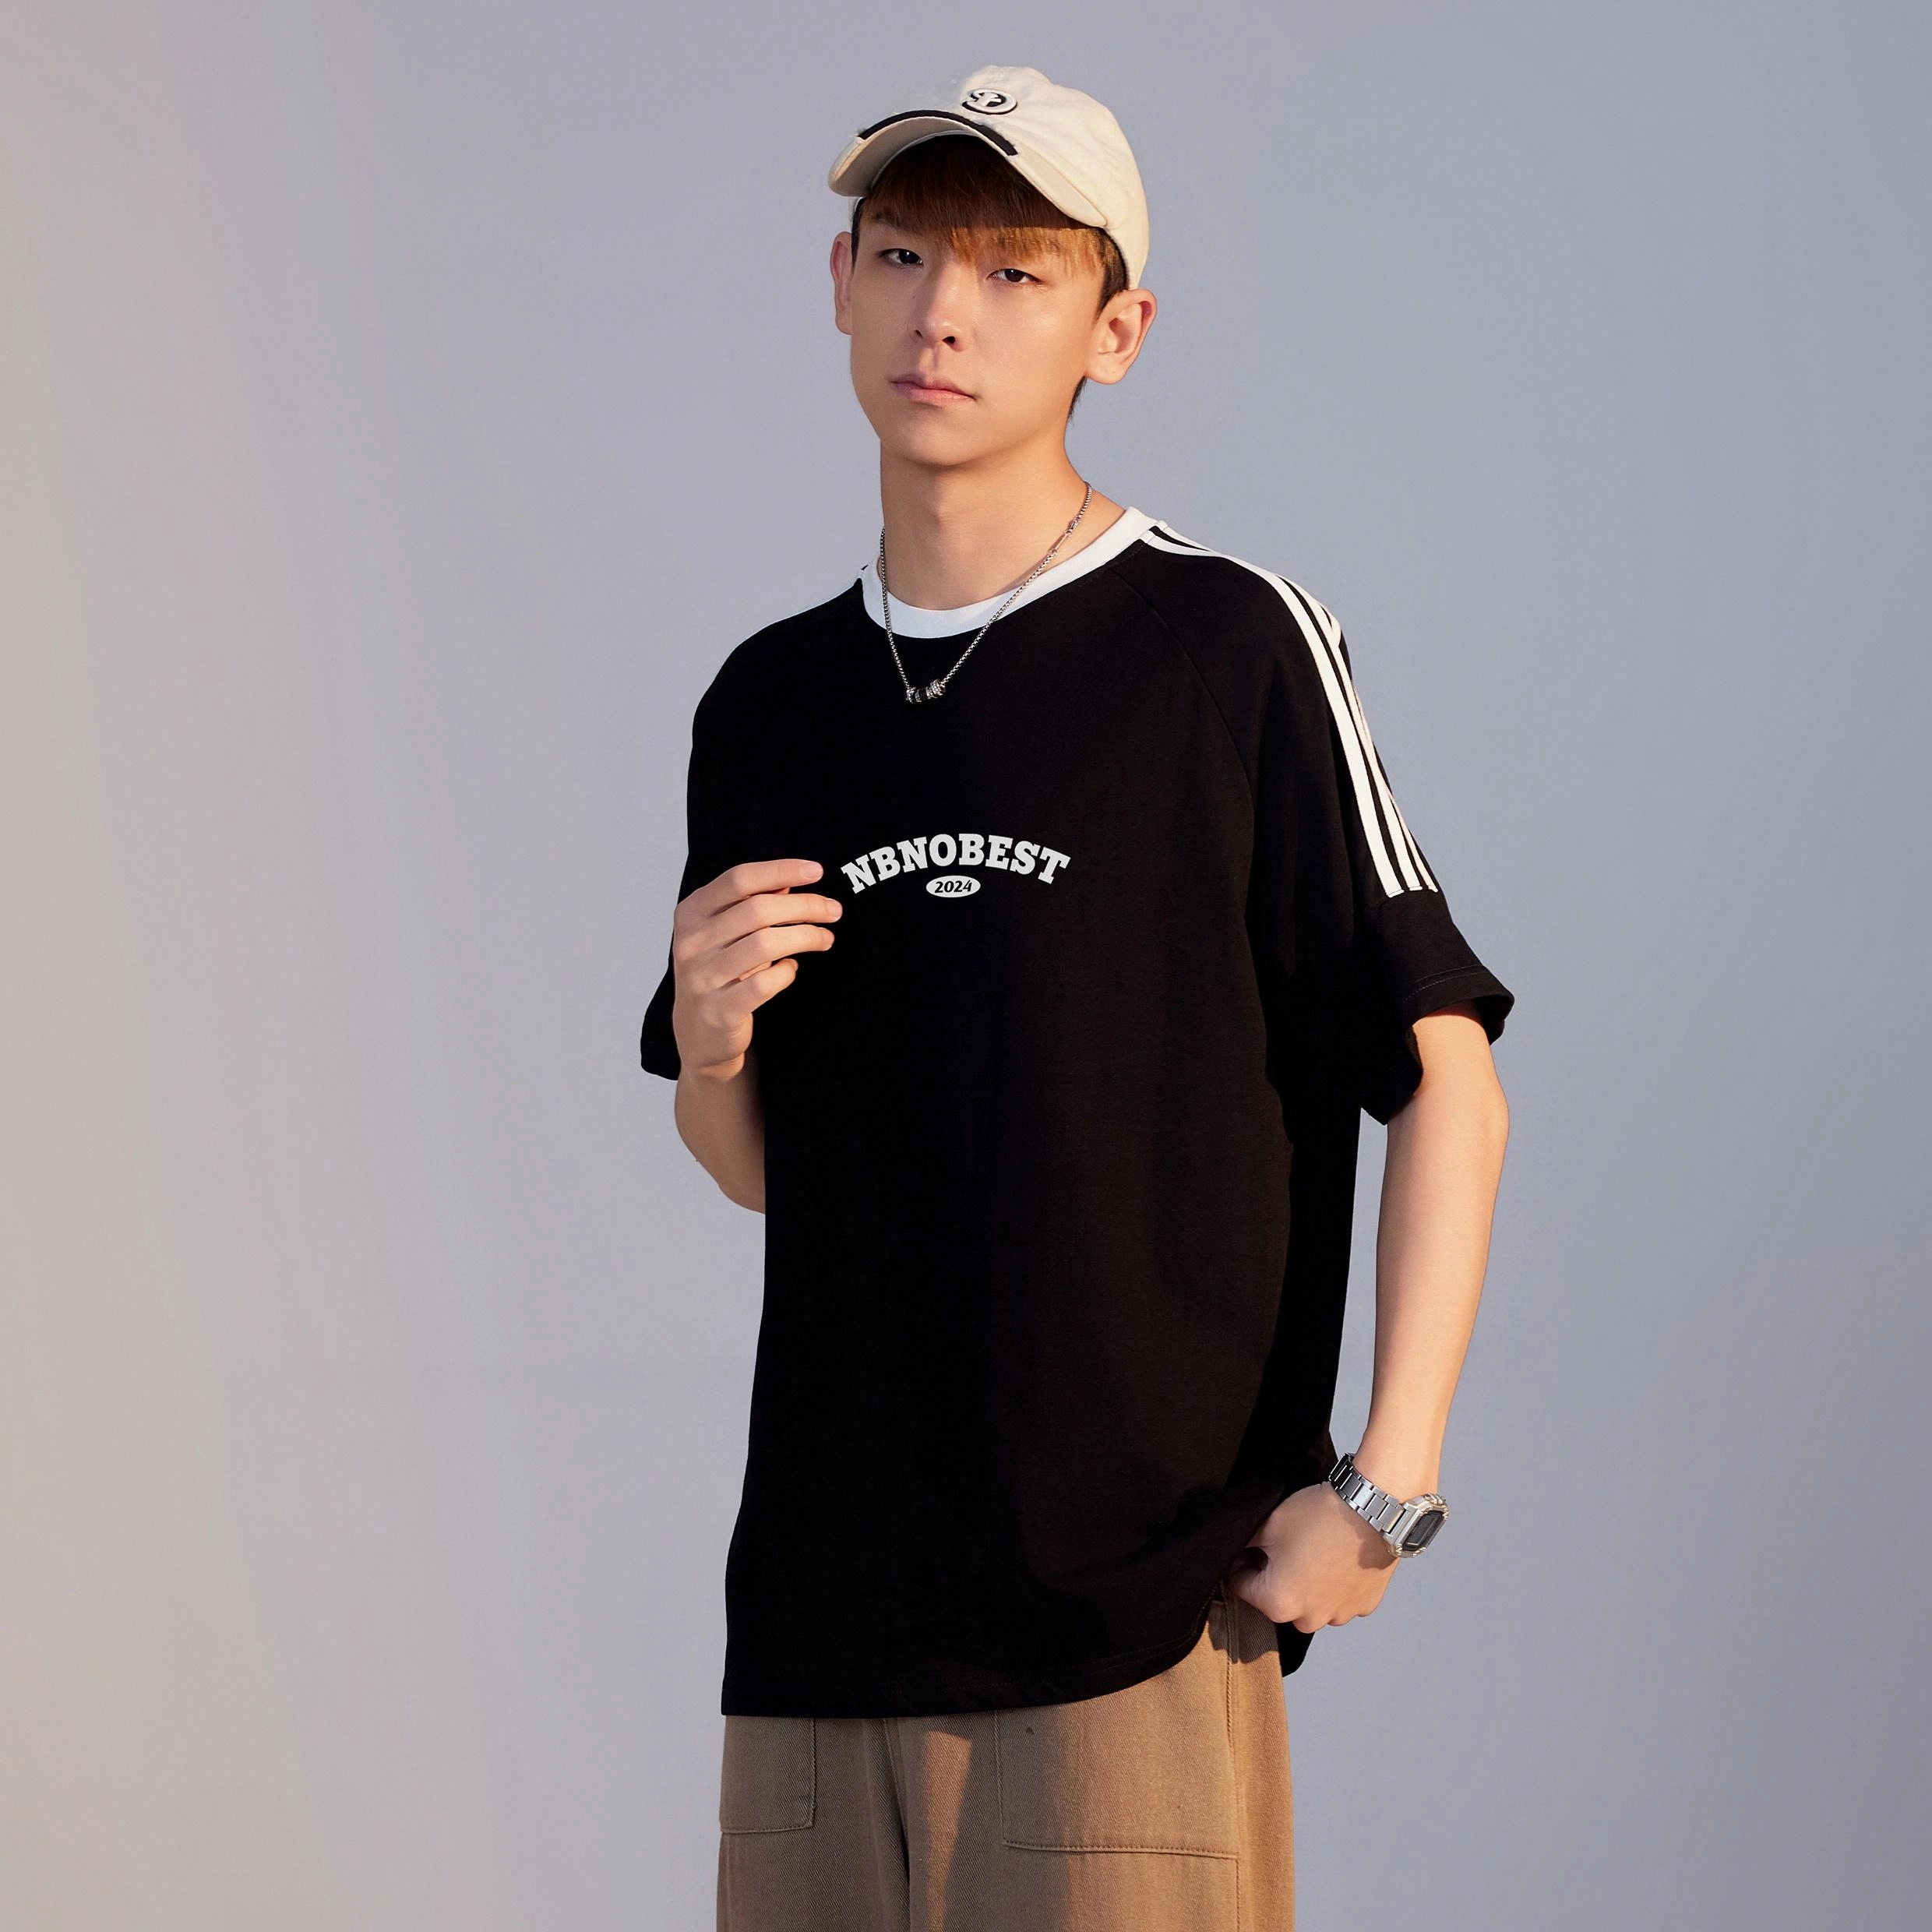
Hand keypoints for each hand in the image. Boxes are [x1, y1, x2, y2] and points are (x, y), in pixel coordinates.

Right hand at [668, 858, 840, 1078]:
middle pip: (758, 909)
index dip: (780, 869)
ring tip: (825, 938)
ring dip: (806, 936)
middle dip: (805, 906)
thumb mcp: (725, 932)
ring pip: (766, 944)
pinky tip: (791, 969)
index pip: (739, 879)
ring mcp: (702, 978)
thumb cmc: (719, 972)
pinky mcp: (719, 1010)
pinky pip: (765, 983)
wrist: (699, 1033)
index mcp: (691, 914)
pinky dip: (787, 972)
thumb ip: (752, 903)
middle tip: (833, 910)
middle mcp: (691, 943)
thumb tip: (792, 878)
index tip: (816, 871)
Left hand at [1223, 1480, 1398, 1631]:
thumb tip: (1234, 1551)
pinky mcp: (1364, 1605)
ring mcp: (1340, 1615)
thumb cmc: (1319, 1517)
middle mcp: (1308, 1620)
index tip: (1254, 1545)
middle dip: (1275, 1575)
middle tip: (1285, 1544)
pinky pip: (1338, 1598)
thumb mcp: (1267, 1525)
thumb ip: (1243, 1544)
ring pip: (1309, 1602)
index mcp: (1278, 1604)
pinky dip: (1334, 1583)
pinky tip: (1337, 1557)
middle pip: (1277, 1598)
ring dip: (1306, 1583)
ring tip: (1314, 1549)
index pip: (1241, 1586)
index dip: (1241, 1561)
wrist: (1373, 1510)